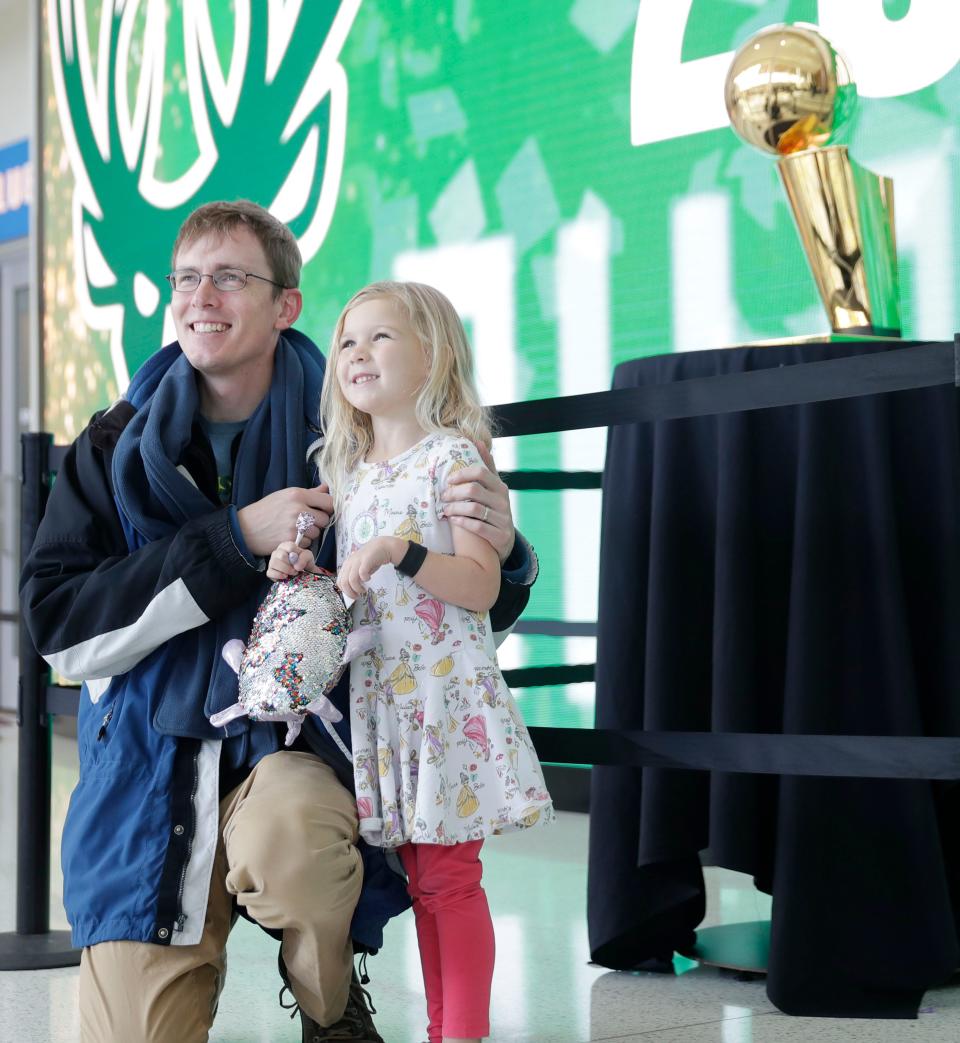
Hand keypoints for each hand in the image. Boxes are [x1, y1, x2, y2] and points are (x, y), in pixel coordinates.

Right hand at [237, 485, 332, 556]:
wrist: (246, 528)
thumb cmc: (267, 510)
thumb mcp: (285, 495)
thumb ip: (308, 493)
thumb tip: (326, 487)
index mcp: (298, 494)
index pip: (328, 501)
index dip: (328, 507)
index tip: (324, 510)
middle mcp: (298, 509)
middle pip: (325, 519)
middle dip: (319, 522)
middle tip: (307, 521)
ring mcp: (295, 526)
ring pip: (317, 533)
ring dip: (311, 533)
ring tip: (296, 529)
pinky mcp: (292, 540)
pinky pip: (308, 543)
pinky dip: (303, 542)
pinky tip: (291, 537)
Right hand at [266, 542, 320, 581]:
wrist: (302, 572)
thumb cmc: (303, 562)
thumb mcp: (308, 557)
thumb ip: (305, 557)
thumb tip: (297, 566)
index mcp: (286, 545)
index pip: (290, 547)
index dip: (297, 555)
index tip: (299, 561)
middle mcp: (277, 552)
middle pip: (281, 556)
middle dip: (291, 565)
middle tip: (296, 570)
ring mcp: (272, 561)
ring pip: (274, 563)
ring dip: (286, 570)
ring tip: (292, 573)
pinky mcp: (269, 571)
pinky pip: (270, 572)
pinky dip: (279, 576)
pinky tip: (285, 576)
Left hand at [337, 537, 402, 600]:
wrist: (382, 547)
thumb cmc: (371, 559)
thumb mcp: (360, 568)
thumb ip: (355, 577)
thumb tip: (353, 590)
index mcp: (346, 565)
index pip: (339, 581)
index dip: (345, 591)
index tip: (353, 595)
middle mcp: (350, 563)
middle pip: (344, 582)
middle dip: (350, 593)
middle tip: (358, 596)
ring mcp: (357, 561)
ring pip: (351, 580)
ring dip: (357, 588)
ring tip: (364, 590)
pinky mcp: (366, 560)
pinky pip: (362, 573)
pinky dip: (365, 579)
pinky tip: (369, 578)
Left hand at [441, 443, 514, 562]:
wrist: (505, 540)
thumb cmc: (493, 509)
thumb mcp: (493, 488)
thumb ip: (487, 466)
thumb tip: (478, 441)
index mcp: (500, 487)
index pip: (480, 472)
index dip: (462, 474)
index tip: (449, 480)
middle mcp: (504, 501)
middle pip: (474, 490)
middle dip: (454, 493)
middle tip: (442, 497)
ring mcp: (504, 519)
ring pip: (474, 509)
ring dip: (455, 509)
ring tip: (445, 510)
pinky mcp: (500, 535)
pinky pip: (478, 527)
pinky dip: (463, 523)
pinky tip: (453, 520)